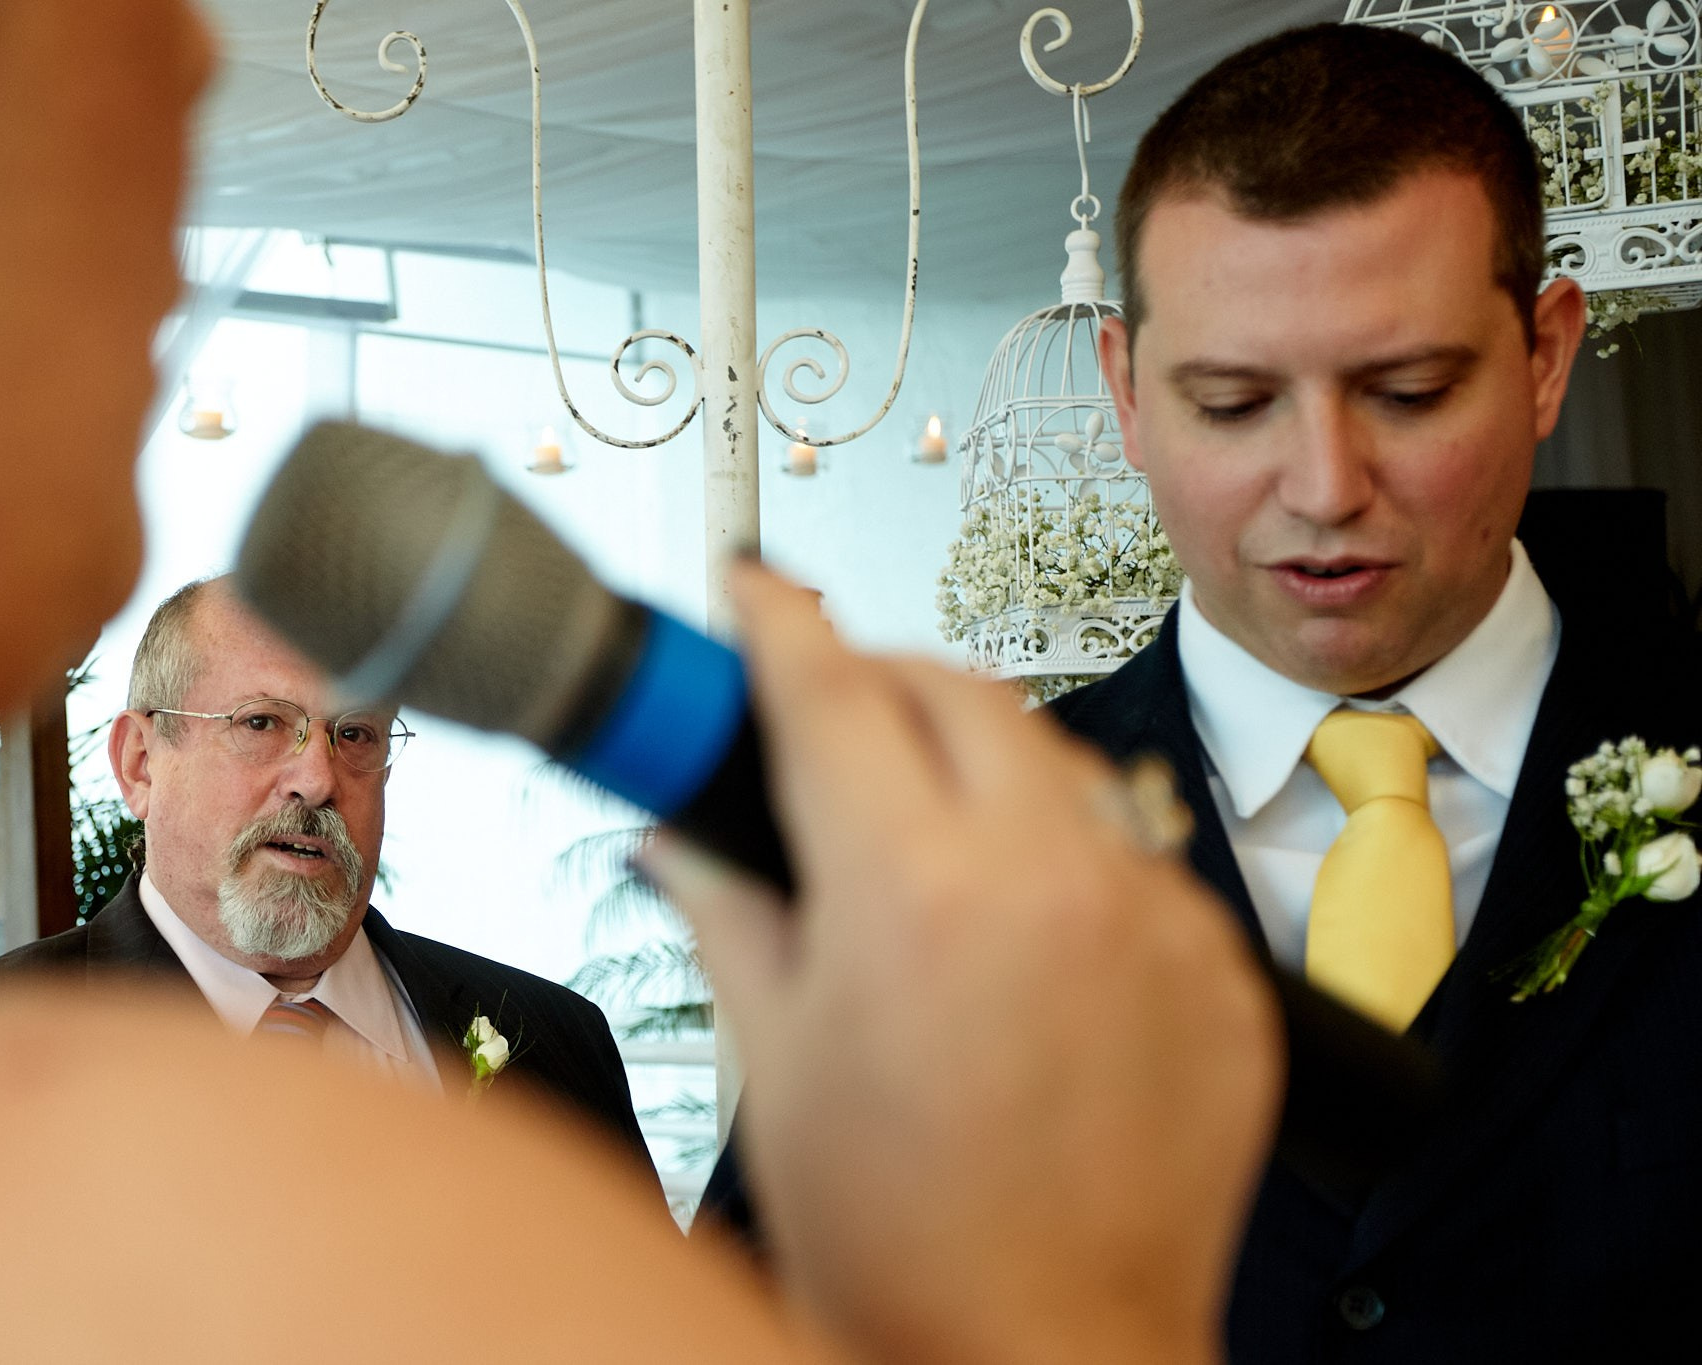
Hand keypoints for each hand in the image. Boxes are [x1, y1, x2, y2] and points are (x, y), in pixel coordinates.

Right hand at [640, 564, 1280, 1364]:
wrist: (1046, 1357)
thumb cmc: (904, 1245)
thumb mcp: (778, 1062)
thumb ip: (728, 909)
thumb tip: (682, 830)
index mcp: (911, 896)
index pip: (828, 691)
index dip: (777, 621)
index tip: (756, 589)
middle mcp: (1047, 879)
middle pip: (955, 689)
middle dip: (881, 674)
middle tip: (830, 709)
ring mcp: (1149, 917)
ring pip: (1057, 754)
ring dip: (980, 754)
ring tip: (928, 824)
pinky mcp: (1218, 965)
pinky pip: (1133, 848)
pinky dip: (1067, 847)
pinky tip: (1023, 920)